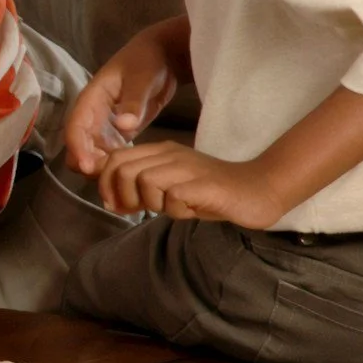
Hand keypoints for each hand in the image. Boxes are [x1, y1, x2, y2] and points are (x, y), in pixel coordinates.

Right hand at [65, 27, 181, 175]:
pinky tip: (128, 174)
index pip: (75, 127)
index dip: (78, 148)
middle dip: (87, 164)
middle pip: (78, 145)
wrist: (162, 55)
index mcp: (91, 99)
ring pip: (91, 153)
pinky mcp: (118, 133)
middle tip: (108, 181)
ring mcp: (104, 125)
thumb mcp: (142, 78)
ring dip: (99, 167)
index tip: (88, 168)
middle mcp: (93, 115)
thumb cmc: (148, 61)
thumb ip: (133, 102)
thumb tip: (123, 126)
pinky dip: (113, 165)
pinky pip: (107, 153)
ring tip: (119, 181)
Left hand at [96, 141, 285, 227]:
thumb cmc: (210, 192)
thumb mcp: (169, 188)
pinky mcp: (203, 184)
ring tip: (172, 208)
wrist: (256, 189)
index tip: (116, 205)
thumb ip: (141, 189)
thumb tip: (110, 199)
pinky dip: (175, 210)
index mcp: (160, 152)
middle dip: (123, 196)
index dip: (105, 183)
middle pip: (123, 169)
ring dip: (151, 203)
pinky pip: (172, 197)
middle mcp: (170, 154)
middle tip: (140, 211)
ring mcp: (187, 167)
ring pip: (144, 181)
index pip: (115, 159)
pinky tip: (190, 210)